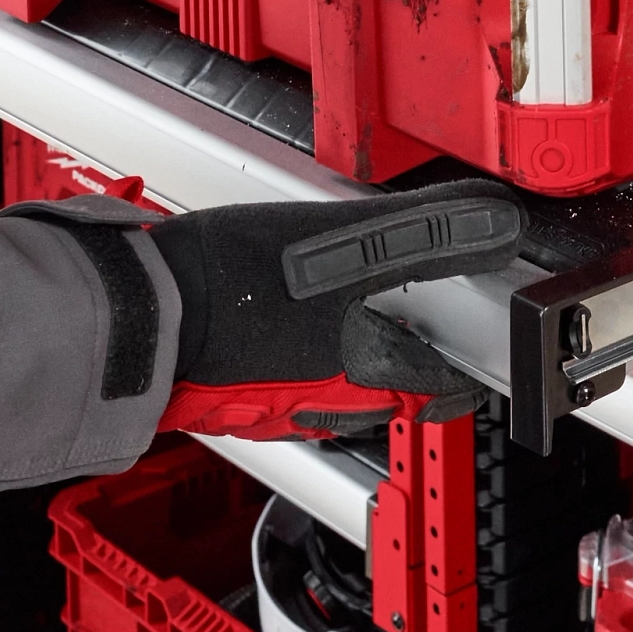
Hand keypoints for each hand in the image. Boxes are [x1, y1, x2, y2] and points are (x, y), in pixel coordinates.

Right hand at [145, 186, 520, 433]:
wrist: (136, 316)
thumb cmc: (230, 284)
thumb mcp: (339, 239)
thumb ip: (426, 231)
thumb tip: (495, 221)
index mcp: (365, 374)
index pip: (445, 387)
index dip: (466, 362)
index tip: (475, 342)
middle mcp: (327, 406)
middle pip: (392, 391)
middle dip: (404, 352)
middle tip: (407, 309)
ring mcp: (276, 410)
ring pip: (338, 390)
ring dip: (349, 354)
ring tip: (340, 306)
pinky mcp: (233, 401)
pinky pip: (286, 384)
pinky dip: (297, 357)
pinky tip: (279, 322)